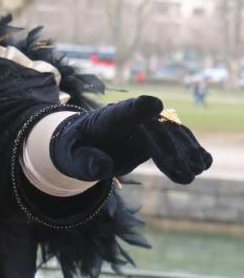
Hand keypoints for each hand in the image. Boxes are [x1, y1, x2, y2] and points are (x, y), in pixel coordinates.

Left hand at [50, 96, 212, 184]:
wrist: (83, 146)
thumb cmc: (74, 150)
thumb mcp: (71, 158)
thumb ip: (85, 163)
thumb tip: (103, 169)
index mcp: (107, 119)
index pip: (124, 111)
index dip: (139, 108)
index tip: (155, 105)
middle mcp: (131, 118)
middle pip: (155, 128)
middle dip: (171, 148)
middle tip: (185, 172)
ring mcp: (146, 126)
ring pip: (171, 134)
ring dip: (186, 151)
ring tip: (196, 172)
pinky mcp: (156, 137)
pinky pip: (176, 141)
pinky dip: (191, 150)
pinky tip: (205, 162)